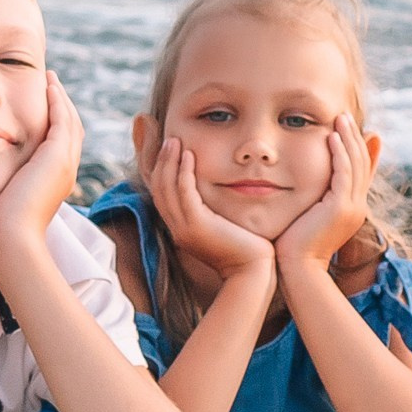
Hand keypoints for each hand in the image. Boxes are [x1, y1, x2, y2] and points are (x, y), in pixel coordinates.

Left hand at [0, 72, 81, 253]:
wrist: (10, 242)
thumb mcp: (0, 201)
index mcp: (53, 181)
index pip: (60, 143)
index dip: (54, 121)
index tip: (42, 103)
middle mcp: (64, 171)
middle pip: (71, 129)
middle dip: (62, 105)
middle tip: (52, 82)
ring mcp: (64, 164)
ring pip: (70, 121)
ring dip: (61, 97)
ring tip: (51, 78)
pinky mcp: (57, 157)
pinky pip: (62, 120)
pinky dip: (58, 101)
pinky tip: (48, 85)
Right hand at [145, 136, 275, 278]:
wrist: (252, 271)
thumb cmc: (246, 251)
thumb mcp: (223, 229)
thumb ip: (215, 213)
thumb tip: (217, 198)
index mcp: (181, 230)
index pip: (162, 196)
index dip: (162, 172)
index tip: (167, 152)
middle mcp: (177, 229)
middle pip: (158, 189)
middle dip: (161, 162)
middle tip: (168, 140)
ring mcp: (184, 228)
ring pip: (166, 188)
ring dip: (169, 162)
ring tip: (174, 142)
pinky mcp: (196, 225)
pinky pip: (184, 192)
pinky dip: (183, 172)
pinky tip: (189, 155)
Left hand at [274, 111, 371, 271]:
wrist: (297, 271)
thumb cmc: (292, 249)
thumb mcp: (304, 219)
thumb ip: (308, 202)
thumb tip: (298, 191)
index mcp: (350, 210)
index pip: (360, 172)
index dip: (359, 149)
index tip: (353, 129)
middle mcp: (356, 207)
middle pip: (362, 163)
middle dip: (355, 137)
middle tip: (345, 116)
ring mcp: (351, 207)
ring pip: (356, 164)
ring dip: (348, 138)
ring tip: (339, 118)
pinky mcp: (340, 208)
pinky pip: (344, 173)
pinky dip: (339, 153)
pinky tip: (331, 137)